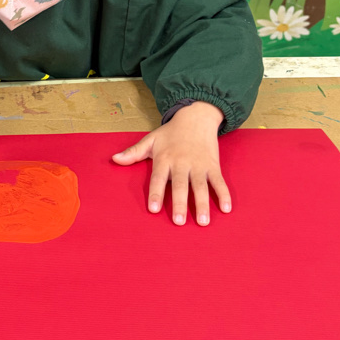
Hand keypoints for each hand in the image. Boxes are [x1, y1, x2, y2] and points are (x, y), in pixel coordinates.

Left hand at [111, 102, 230, 226]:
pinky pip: (219, 182)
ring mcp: (199, 165)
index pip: (158, 179)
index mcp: (164, 159)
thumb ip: (133, 153)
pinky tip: (226, 209)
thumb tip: (114, 159)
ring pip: (201, 186)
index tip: (153, 209)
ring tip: (202, 221)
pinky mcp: (213, 165)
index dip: (155, 194)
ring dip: (202, 204)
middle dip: (179, 203)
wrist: (196, 117)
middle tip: (179, 222)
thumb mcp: (151, 140)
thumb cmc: (171, 133)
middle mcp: (182, 163)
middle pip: (180, 185)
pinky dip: (223, 194)